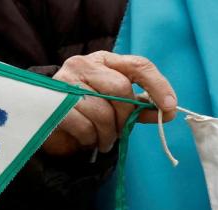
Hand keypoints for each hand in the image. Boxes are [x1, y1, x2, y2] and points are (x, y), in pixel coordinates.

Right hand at [42, 51, 176, 156]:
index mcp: (104, 60)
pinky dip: (90, 139)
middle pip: (120, 89)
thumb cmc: (87, 112)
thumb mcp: (117, 106)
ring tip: (103, 140)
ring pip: (102, 112)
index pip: (137, 65)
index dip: (158, 85)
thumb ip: (140, 107)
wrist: (47, 123)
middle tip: (120, 131)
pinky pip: (84, 126)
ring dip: (107, 134)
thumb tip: (168, 112)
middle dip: (125, 117)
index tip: (170, 107)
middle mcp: (84, 65)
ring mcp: (66, 83)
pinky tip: (87, 140)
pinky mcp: (54, 104)